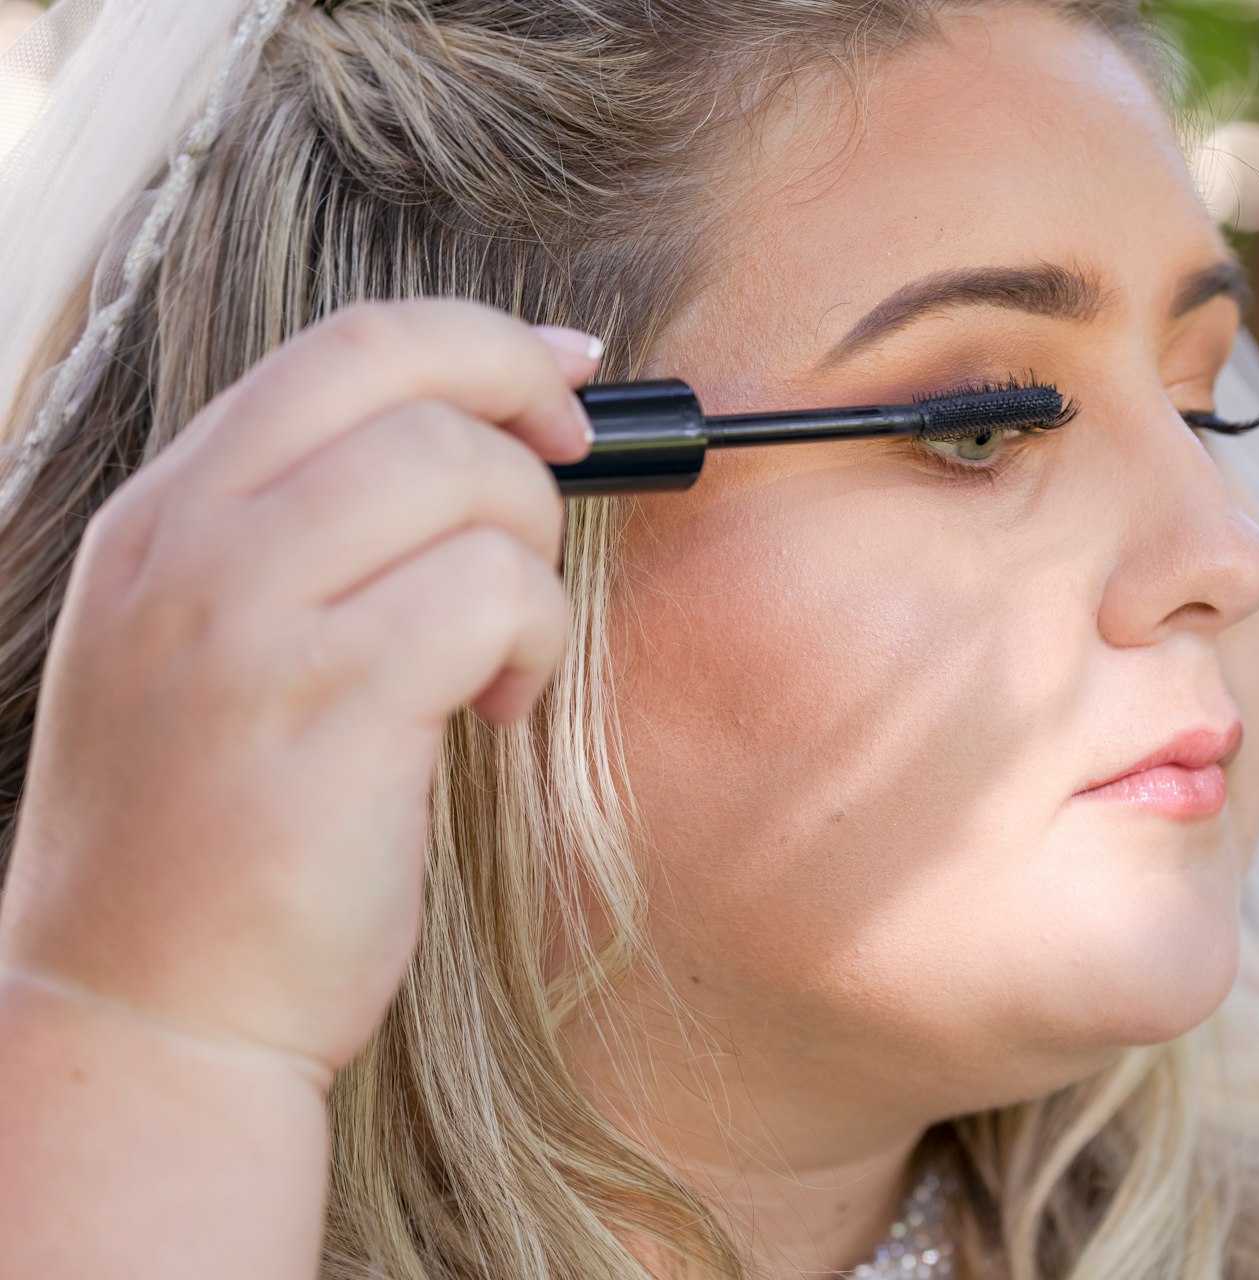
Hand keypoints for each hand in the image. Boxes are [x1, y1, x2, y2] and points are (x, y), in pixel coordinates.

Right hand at [0, 298, 599, 1077]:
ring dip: (532, 552)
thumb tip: (473, 445)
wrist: (141, 1017)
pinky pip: (489, 592)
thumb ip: (303, 545)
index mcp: (159, 520)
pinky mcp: (324, 705)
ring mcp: (240, 621)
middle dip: (528, 410)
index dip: (481, 342)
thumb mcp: (208, 656)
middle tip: (568, 486)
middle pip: (402, 368)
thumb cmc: (207, 848)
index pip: (340, 349)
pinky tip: (498, 713)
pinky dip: (533, 639)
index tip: (567, 373)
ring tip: (506, 651)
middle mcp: (184, 546)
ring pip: (459, 470)